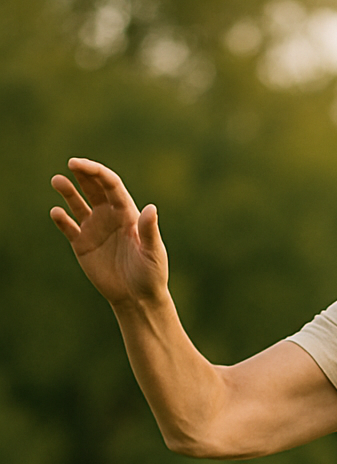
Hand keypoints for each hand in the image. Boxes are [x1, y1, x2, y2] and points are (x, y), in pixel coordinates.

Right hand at [50, 158, 167, 308]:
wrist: (138, 299)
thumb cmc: (151, 276)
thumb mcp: (153, 253)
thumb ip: (149, 230)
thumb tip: (150, 208)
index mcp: (127, 213)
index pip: (110, 185)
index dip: (96, 172)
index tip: (80, 165)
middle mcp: (109, 217)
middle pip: (94, 188)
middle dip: (83, 174)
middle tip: (71, 164)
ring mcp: (94, 229)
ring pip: (78, 204)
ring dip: (68, 191)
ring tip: (57, 181)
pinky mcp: (83, 245)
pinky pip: (69, 227)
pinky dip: (61, 219)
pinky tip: (56, 213)